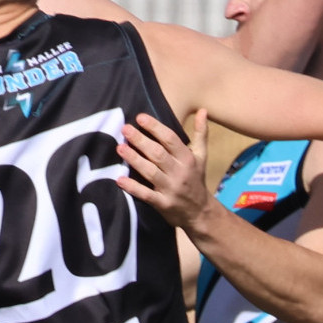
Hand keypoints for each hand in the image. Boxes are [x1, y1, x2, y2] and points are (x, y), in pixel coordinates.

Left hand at [115, 110, 213, 230]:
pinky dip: (133, 187)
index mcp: (187, 159)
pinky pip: (146, 194)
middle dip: (141, 140)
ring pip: (150, 172)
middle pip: (158, 154)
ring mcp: (170, 189)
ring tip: (120, 148)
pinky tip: (119, 179)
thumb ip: (201, 133)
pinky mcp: (162, 204)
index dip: (155, 127)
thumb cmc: (196, 179)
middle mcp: (179, 172)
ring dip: (134, 159)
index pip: (170, 139)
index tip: (140, 117)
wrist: (200, 213)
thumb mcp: (201, 156)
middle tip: (125, 129)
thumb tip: (203, 110)